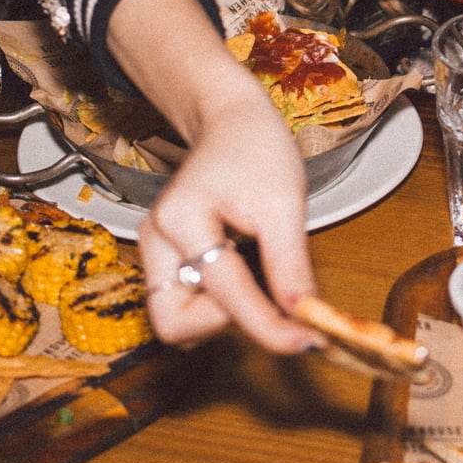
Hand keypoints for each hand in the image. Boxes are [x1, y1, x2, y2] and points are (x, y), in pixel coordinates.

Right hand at [107, 0, 317, 351]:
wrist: (231, 120)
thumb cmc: (257, 149)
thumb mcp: (285, 203)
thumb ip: (290, 266)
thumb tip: (305, 319)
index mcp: (180, 219)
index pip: (227, 295)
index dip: (271, 327)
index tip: (309, 342)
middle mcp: (154, 240)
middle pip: (174, 324)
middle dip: (224, 324)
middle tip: (268, 297)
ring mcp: (153, 251)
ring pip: (175, 321)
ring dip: (221, 317)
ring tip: (257, 276)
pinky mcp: (163, 259)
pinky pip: (184, 305)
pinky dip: (217, 306)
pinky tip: (244, 275)